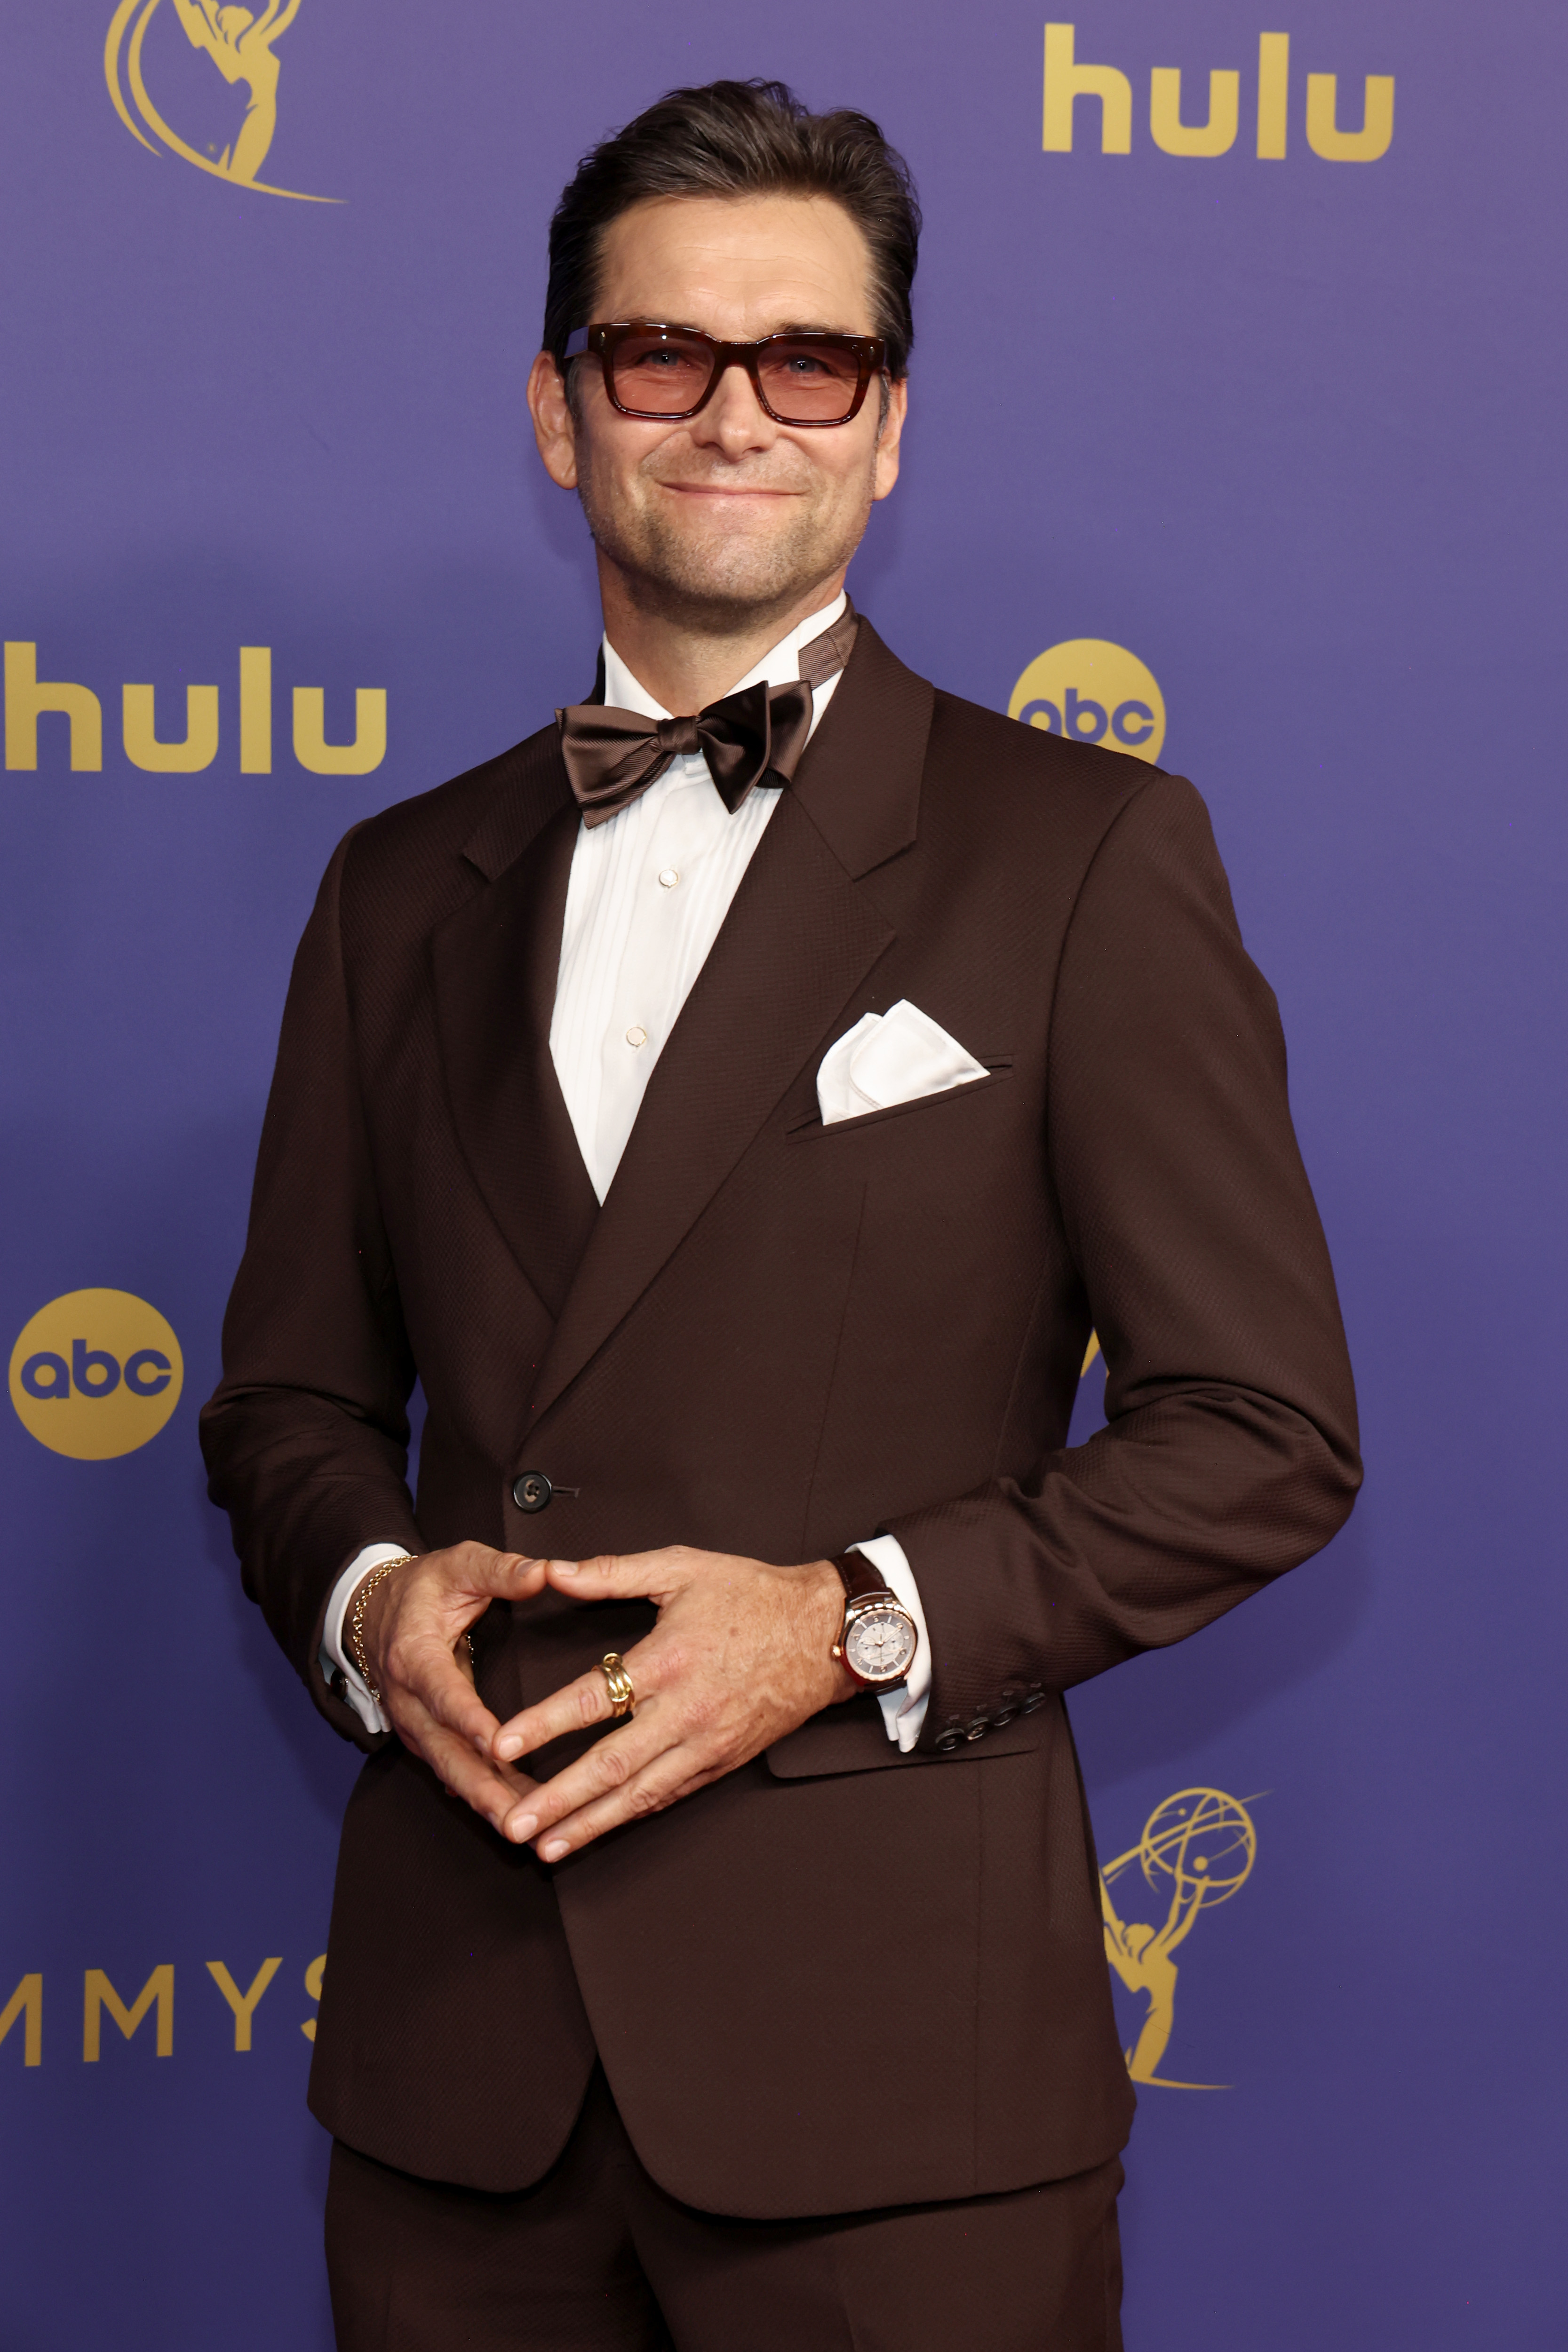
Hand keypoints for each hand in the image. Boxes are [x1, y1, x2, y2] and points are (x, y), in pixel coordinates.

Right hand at [356, 1543, 549, 1835]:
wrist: (373, 1611)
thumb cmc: (424, 1588)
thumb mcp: (458, 1565)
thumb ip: (501, 1570)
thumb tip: (544, 1572)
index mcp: (414, 1656)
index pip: (442, 1691)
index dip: (468, 1718)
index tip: (496, 1742)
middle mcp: (409, 1701)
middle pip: (445, 1750)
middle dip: (481, 1786)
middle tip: (518, 1816)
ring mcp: (414, 1726)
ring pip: (450, 1771)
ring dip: (485, 1802)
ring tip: (525, 1829)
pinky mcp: (426, 1739)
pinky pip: (454, 1773)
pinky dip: (482, 1797)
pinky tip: (516, 1818)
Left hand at [489, 1546, 853, 1860]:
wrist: (825, 1633)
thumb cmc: (753, 1595)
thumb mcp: (682, 1567)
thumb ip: (613, 1572)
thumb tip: (555, 1571)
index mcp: (668, 1659)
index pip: (593, 1699)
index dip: (543, 1725)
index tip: (503, 1745)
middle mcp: (685, 1710)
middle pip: (610, 1765)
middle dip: (557, 1799)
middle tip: (514, 1821)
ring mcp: (705, 1744)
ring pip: (639, 1794)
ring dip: (589, 1823)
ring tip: (546, 1846)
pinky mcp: (722, 1762)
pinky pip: (669, 1796)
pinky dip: (631, 1817)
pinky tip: (599, 1829)